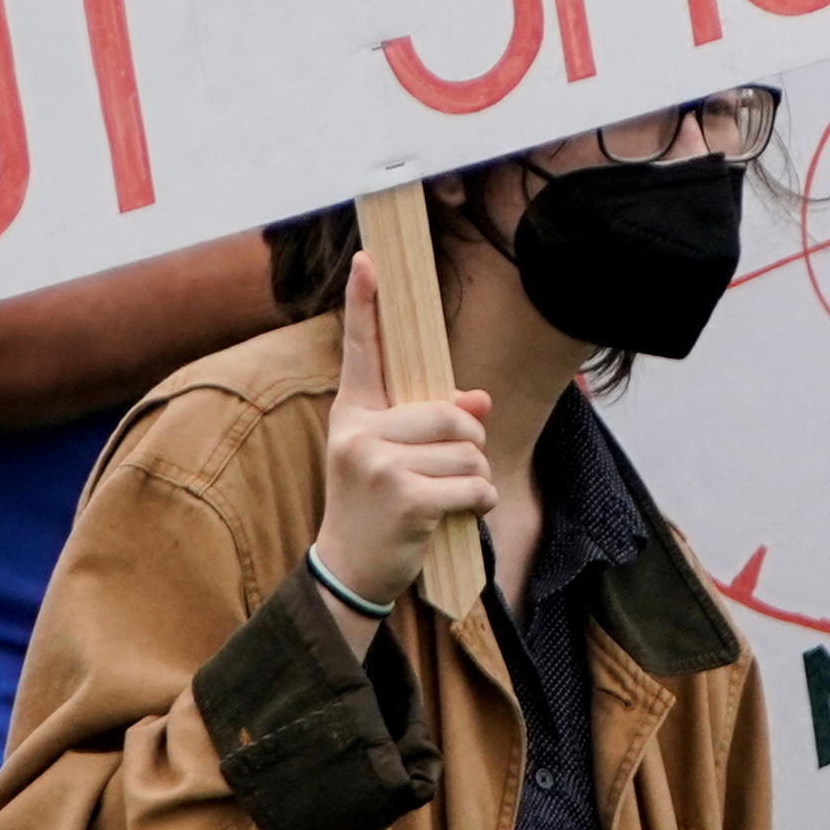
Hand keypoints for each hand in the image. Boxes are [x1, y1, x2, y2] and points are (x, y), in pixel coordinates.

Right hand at [318, 254, 494, 615]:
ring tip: (441, 498)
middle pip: (453, 413)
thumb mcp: (396, 457)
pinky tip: (454, 517)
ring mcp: (378, 463)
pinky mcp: (404, 496)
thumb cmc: (378, 505)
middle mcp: (359, 432)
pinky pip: (474, 484)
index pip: (362, 352)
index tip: (368, 259)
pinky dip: (479, 503)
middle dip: (469, 444)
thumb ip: (435, 422)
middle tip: (444, 474)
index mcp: (353, 414)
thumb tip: (479, 399)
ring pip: (469, 449)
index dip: (366, 304)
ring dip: (472, 477)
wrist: (349, 570)